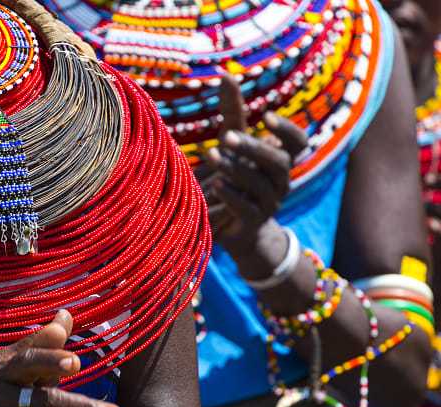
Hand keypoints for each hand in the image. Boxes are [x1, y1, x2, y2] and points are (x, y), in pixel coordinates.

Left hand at [199, 74, 307, 257]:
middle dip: (254, 148)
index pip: (299, 143)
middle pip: (279, 162)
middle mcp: (279, 181)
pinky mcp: (251, 224)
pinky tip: (215, 185)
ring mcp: (268, 204)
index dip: (288, 131)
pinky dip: (232, 196)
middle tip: (226, 137)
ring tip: (213, 156)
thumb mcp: (232, 145)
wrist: (230, 228)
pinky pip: (247, 209)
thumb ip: (232, 113)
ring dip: (237, 169)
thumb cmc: (233, 178)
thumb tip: (225, 74)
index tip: (267, 117)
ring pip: (262, 185)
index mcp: (278, 160)